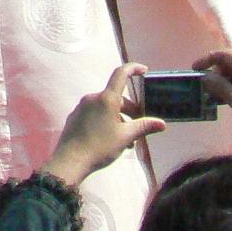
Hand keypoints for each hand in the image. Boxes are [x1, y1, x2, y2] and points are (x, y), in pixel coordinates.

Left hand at [41, 63, 166, 186]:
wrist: (70, 161)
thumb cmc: (99, 147)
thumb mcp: (125, 137)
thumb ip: (144, 126)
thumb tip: (161, 124)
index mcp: (106, 98)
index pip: (121, 73)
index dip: (133, 68)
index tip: (144, 70)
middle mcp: (92, 98)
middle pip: (116, 97)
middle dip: (129, 109)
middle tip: (139, 124)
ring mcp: (81, 107)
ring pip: (105, 107)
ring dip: (118, 118)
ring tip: (125, 139)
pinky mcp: (75, 116)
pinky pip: (94, 114)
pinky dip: (105, 121)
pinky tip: (109, 139)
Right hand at [192, 49, 231, 141]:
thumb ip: (219, 86)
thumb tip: (205, 76)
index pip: (223, 54)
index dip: (206, 60)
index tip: (194, 70)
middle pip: (229, 63)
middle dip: (214, 73)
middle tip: (204, 87)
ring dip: (222, 82)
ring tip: (212, 96)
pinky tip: (226, 99)